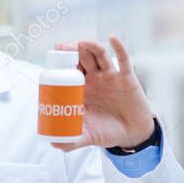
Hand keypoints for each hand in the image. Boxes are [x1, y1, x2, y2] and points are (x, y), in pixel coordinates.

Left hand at [50, 36, 154, 152]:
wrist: (132, 135)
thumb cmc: (108, 132)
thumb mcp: (88, 136)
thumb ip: (72, 140)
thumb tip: (54, 144)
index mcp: (82, 89)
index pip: (68, 71)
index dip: (59, 64)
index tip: (50, 61)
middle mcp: (94, 79)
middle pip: (80, 58)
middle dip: (70, 51)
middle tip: (60, 48)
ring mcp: (110, 76)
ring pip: (98, 55)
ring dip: (89, 46)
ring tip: (80, 43)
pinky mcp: (126, 77)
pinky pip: (123, 59)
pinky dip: (119, 47)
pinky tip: (112, 38)